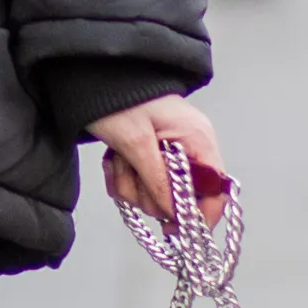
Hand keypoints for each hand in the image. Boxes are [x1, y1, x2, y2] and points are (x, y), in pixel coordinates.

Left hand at [86, 95, 220, 218]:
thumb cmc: (115, 99)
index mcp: (198, 139)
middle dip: (149, 193)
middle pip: (181, 197)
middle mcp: (190, 147)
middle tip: (131, 172)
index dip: (200, 215)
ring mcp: (170, 153)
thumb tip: (176, 214)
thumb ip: (158, 180)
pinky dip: (123, 179)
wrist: (91, 78)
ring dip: (131, 184)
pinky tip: (114, 162)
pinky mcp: (150, 157)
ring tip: (119, 160)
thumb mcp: (136, 142)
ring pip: (156, 194)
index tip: (174, 229)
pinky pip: (141, 185)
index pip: (216, 190)